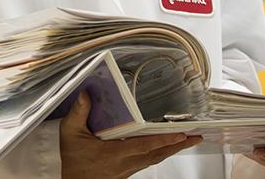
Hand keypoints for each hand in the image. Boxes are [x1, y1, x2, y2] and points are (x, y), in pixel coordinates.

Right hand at [59, 92, 202, 177]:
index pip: (144, 146)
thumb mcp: (70, 134)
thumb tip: (85, 94)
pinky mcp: (126, 173)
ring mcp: (126, 170)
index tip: (180, 134)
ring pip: (154, 159)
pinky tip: (165, 149)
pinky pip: (147, 162)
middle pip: (156, 154)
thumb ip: (78, 113)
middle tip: (194, 138)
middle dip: (177, 146)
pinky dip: (159, 154)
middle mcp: (124, 163)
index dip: (164, 140)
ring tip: (187, 141)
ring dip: (171, 150)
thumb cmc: (72, 162)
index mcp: (113, 153)